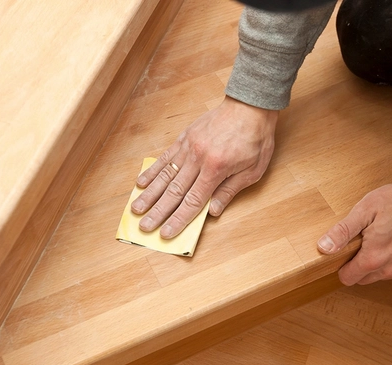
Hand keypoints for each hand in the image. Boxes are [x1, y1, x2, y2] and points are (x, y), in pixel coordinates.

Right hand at [131, 96, 277, 238]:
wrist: (250, 105)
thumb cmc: (255, 138)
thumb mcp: (253, 170)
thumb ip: (230, 191)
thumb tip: (212, 211)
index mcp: (216, 169)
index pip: (193, 201)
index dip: (178, 219)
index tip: (166, 233)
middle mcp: (198, 159)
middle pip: (174, 191)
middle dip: (158, 212)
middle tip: (144, 226)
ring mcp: (188, 147)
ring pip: (165, 175)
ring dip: (149, 194)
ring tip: (136, 208)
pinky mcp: (184, 138)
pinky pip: (165, 157)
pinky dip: (152, 171)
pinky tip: (140, 182)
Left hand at [317, 184, 391, 285]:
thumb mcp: (364, 211)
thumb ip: (342, 232)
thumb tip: (324, 247)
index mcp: (373, 259)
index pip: (346, 278)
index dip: (341, 265)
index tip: (344, 250)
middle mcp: (388, 270)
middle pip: (361, 278)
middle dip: (356, 264)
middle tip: (361, 241)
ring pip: (378, 275)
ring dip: (373, 262)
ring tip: (377, 238)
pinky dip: (389, 259)